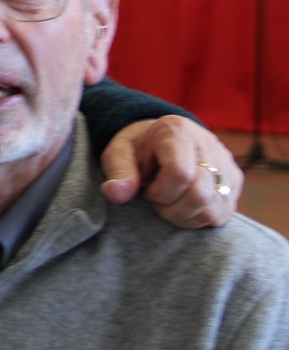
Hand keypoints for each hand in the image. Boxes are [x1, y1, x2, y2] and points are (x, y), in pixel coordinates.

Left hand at [100, 115, 241, 227]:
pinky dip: (196, 218)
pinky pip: (220, 215)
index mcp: (178, 131)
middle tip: (156, 198)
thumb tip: (116, 194)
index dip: (161, 192)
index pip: (181, 173)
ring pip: (213, 209)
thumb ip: (118, 172)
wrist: (158, 141)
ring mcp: (227, 165)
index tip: (147, 189)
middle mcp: (209, 145)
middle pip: (199, 195)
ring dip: (183, 215)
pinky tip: (181, 206)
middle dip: (171, 207)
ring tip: (168, 200)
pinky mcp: (234, 184)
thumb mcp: (118, 154)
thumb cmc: (137, 149)